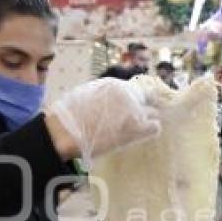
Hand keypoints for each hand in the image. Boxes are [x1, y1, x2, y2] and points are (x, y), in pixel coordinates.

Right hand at [45, 78, 160, 162]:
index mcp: (115, 86)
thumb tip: (112, 99)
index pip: (138, 88)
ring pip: (153, 112)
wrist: (67, 132)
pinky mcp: (137, 129)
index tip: (135, 105)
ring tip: (137, 128)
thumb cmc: (71, 116)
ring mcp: (134, 111)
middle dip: (143, 107)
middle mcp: (128, 95)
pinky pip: (154, 127)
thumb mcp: (88, 94)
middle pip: (148, 98)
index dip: (137, 98)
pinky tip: (141, 134)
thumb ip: (105, 94)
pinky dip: (150, 130)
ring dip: (147, 119)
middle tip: (136, 118)